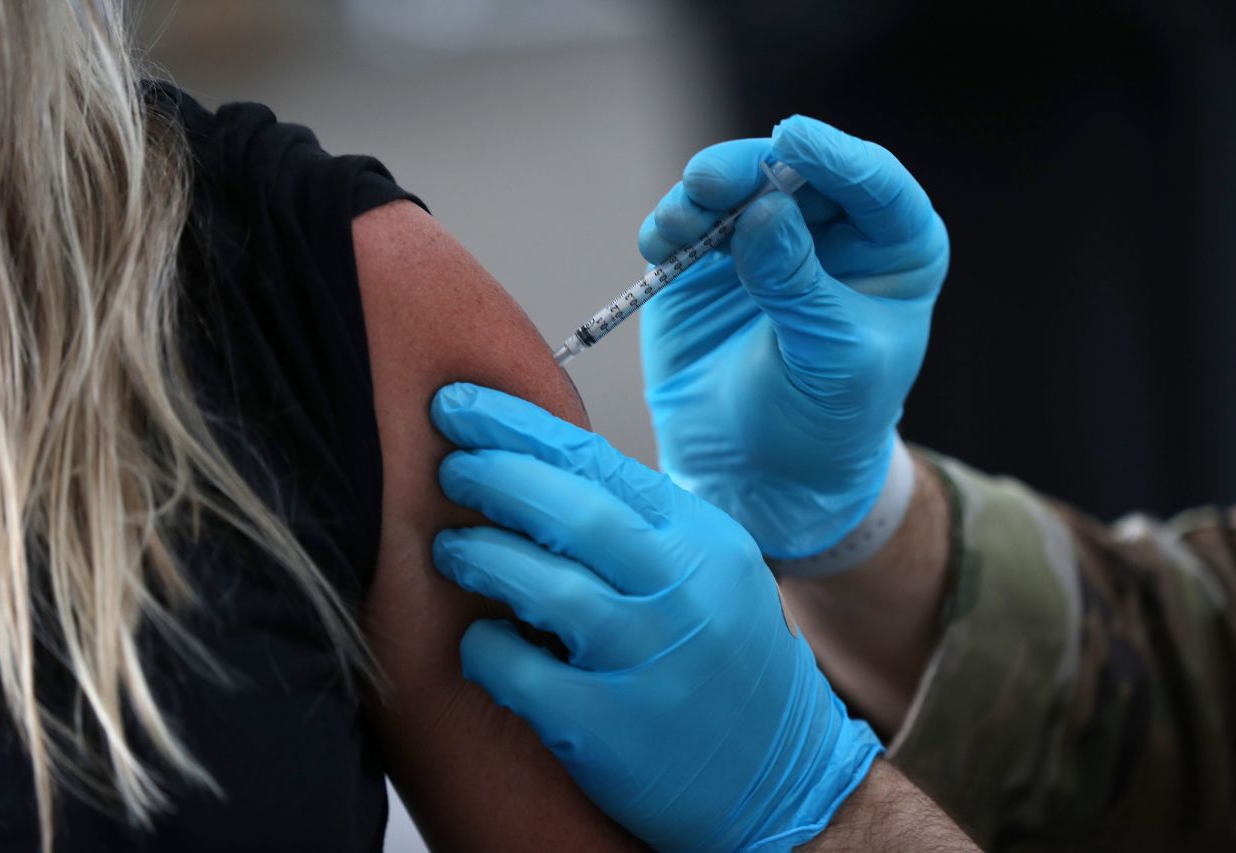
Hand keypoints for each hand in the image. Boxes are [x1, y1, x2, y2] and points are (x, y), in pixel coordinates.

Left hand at [429, 383, 881, 851]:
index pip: (600, 463)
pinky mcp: (615, 731)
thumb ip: (644, 526)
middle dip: (496, 476)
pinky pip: (527, 675)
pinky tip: (476, 639)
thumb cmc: (735, 672)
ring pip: (549, 587)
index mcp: (703, 544)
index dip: (521, 429)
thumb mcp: (715, 574)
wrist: (786, 780)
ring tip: (450, 548)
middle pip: (575, 512)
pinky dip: (488, 649)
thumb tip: (542, 469)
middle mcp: (684, 595)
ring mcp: (652, 663)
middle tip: (448, 464)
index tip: (464, 406)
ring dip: (483, 556)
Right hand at [639, 115, 948, 557]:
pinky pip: (687, 224)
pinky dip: (670, 225)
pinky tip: (660, 244)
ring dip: (702, 193)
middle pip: (794, 171)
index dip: (834, 157)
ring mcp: (765, 241)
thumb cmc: (826, 421)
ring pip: (735, 186)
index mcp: (893, 249)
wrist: (761, 474)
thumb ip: (800, 286)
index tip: (791, 140)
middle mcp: (831, 232)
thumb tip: (764, 209)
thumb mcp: (832, 360)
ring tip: (678, 222)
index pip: (873, 184)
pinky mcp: (706, 262)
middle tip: (709, 181)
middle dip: (750, 168)